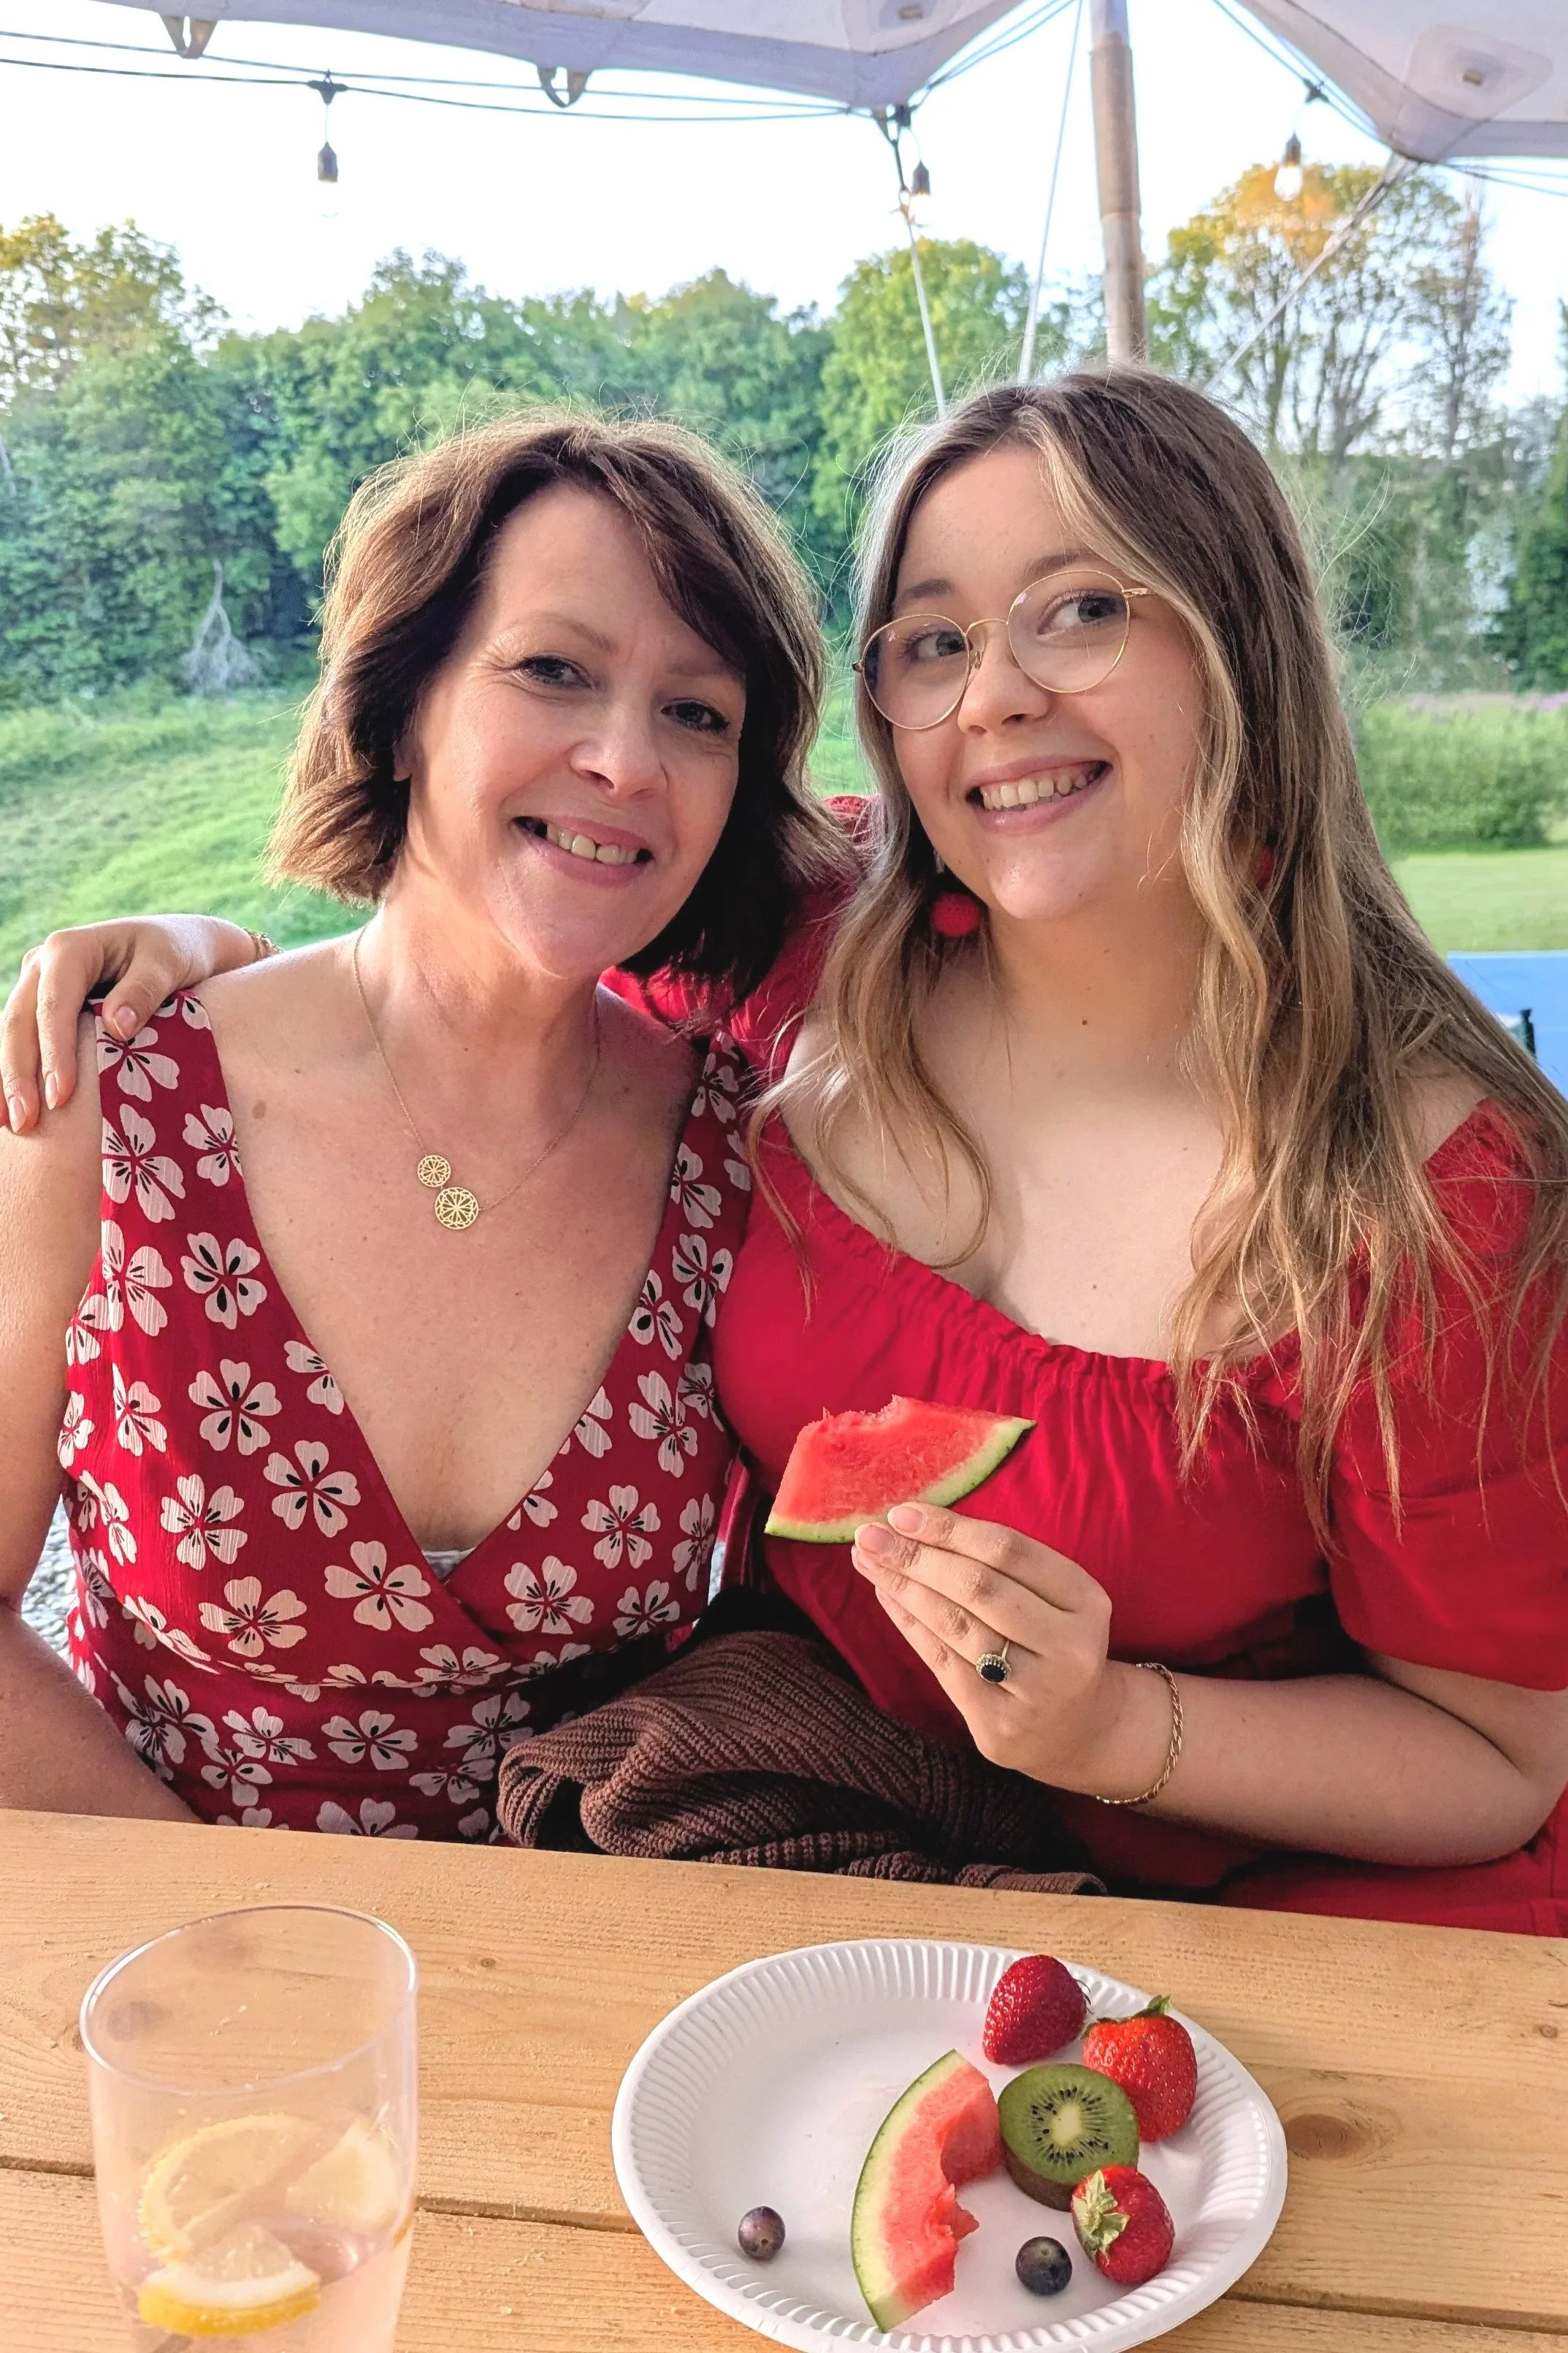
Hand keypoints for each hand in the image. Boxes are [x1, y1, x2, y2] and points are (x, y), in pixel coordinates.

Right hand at [0, 916, 257, 1132]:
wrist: (176, 945)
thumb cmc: (176, 953)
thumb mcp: (168, 964)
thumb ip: (144, 990)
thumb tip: (116, 1026)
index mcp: (70, 949)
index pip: (54, 1004)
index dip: (54, 1052)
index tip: (60, 1097)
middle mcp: (43, 965)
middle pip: (20, 1022)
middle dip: (19, 1075)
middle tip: (24, 1123)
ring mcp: (37, 986)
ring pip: (12, 1035)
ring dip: (9, 1081)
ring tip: (13, 1126)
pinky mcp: (42, 1007)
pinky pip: (23, 1042)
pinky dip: (17, 1075)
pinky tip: (14, 1112)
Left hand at [851, 1502, 1169, 1797]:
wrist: (1077, 1731)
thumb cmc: (1049, 1643)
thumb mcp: (1051, 1598)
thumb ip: (999, 1563)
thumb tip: (913, 1522)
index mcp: (1086, 1601)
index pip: (1009, 1551)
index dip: (951, 1529)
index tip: (901, 1513)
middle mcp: (1070, 1648)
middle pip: (980, 1588)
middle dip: (917, 1556)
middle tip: (869, 1535)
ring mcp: (1037, 1692)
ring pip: (957, 1626)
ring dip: (904, 1587)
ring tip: (868, 1560)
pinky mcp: (1001, 1724)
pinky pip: (943, 1663)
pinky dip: (909, 1624)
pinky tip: (886, 1596)